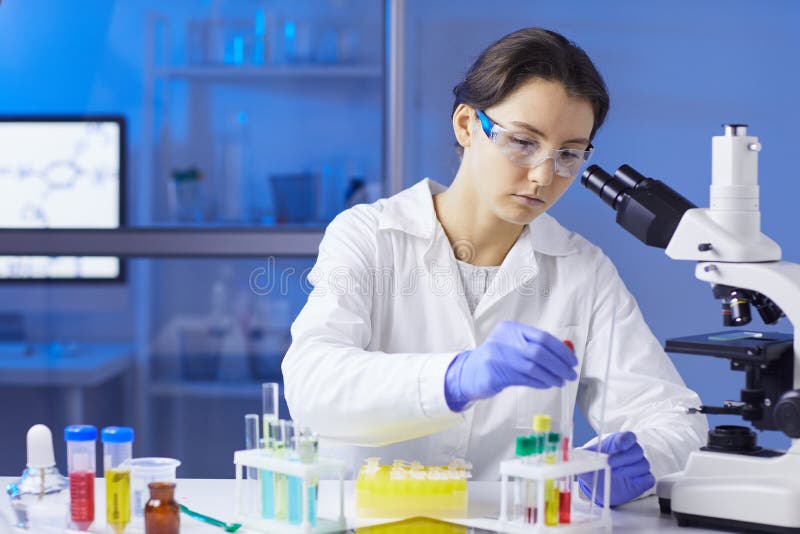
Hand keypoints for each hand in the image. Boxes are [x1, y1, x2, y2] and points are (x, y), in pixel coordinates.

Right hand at [444, 320, 577, 410]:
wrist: (469, 371)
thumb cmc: (497, 357)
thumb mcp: (512, 344)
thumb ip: (534, 345)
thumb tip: (564, 353)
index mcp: (510, 328)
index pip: (542, 337)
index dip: (561, 350)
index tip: (572, 360)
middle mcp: (504, 340)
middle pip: (540, 352)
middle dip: (560, 365)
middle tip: (571, 374)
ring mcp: (498, 357)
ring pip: (533, 367)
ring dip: (552, 376)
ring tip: (562, 381)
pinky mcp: (495, 374)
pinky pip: (525, 379)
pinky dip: (540, 382)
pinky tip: (547, 384)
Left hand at [577, 431, 654, 506]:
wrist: (598, 481)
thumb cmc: (594, 464)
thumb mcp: (585, 458)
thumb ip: (580, 455)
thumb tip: (570, 454)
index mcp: (618, 442)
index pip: (628, 437)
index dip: (625, 440)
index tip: (618, 445)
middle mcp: (630, 453)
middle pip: (636, 451)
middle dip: (623, 457)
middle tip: (610, 463)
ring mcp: (637, 466)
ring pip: (643, 464)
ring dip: (629, 469)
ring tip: (615, 473)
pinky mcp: (642, 480)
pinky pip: (649, 479)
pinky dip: (642, 480)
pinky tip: (631, 481)